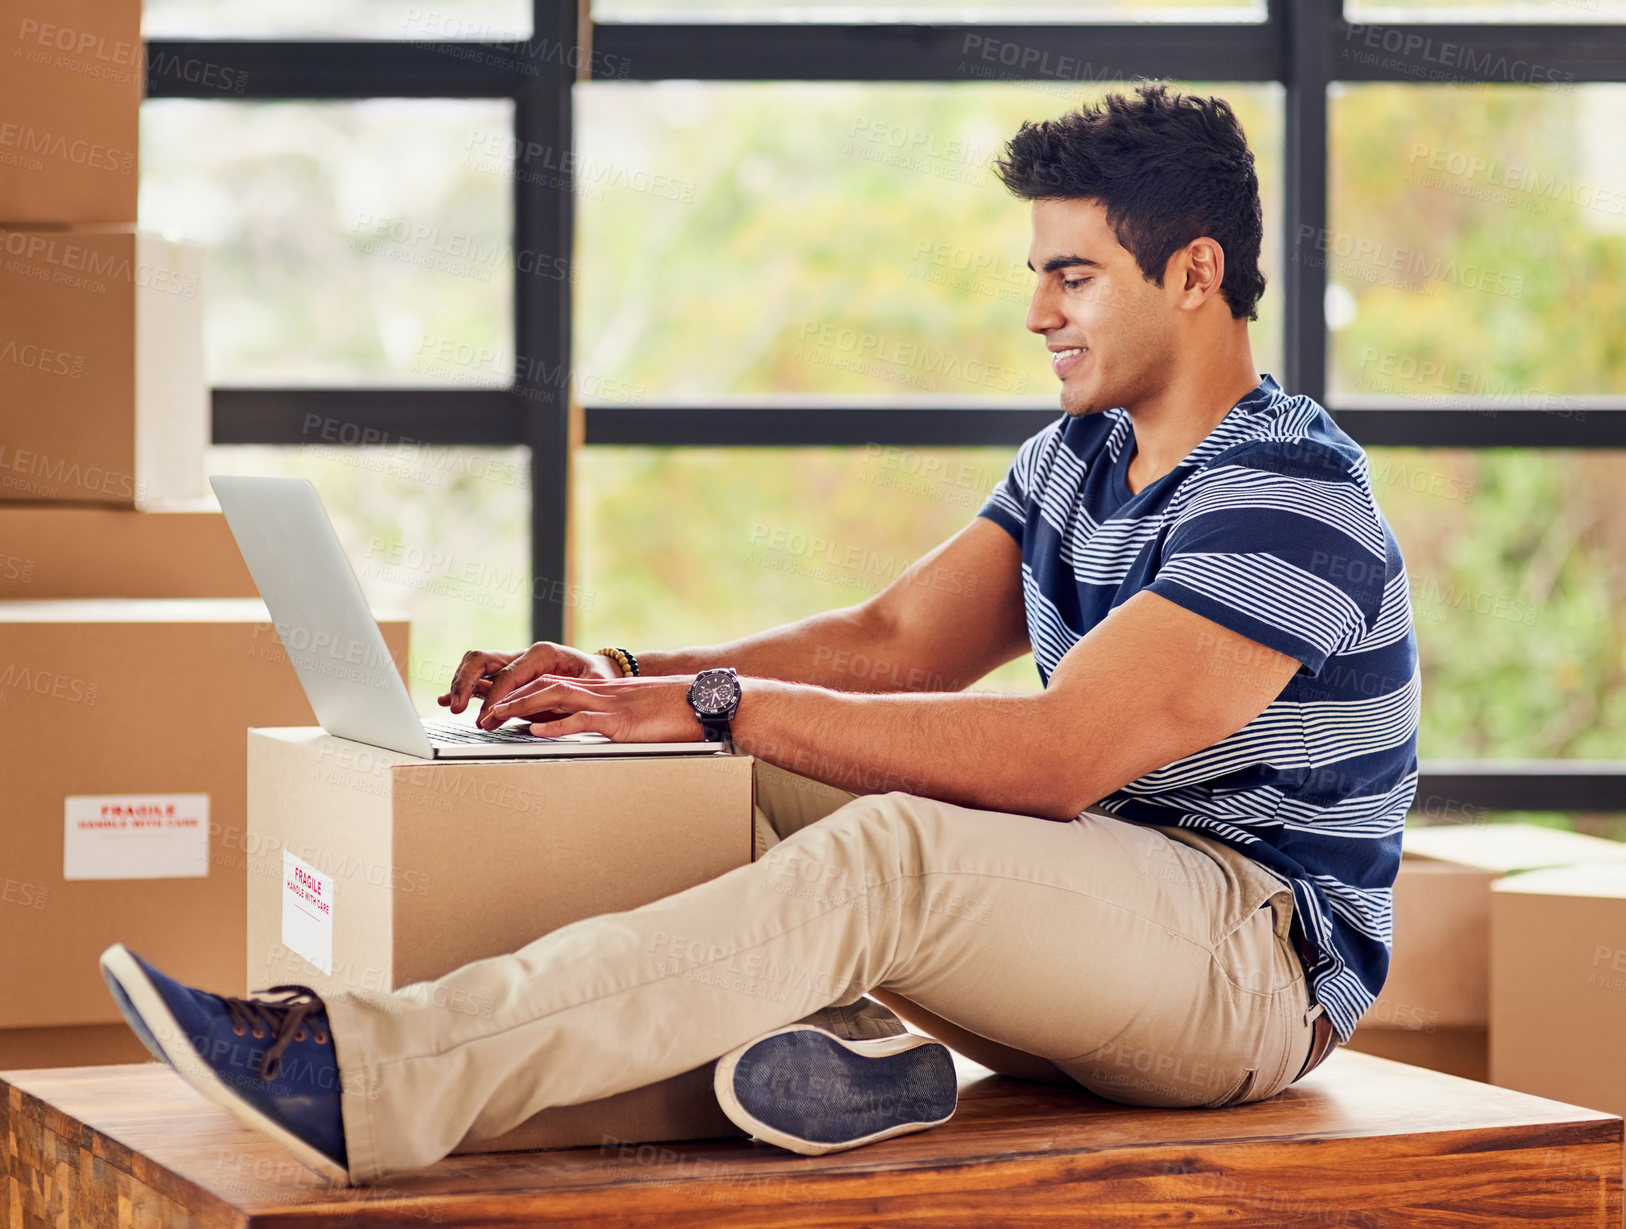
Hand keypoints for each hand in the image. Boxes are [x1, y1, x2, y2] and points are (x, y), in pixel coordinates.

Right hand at [437, 642, 620, 728]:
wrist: (603, 672)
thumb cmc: (599, 679)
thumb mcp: (593, 686)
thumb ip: (571, 695)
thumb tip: (547, 710)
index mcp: (542, 654)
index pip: (508, 674)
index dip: (495, 698)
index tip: (486, 719)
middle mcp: (524, 655)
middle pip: (482, 659)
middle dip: (466, 682)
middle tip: (457, 707)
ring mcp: (514, 664)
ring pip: (477, 664)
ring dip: (461, 683)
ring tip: (450, 705)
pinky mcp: (510, 677)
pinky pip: (481, 678)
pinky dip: (463, 687)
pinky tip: (446, 700)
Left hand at [480, 675, 706, 742]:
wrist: (708, 701)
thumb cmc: (683, 709)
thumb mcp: (645, 712)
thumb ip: (623, 717)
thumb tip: (611, 729)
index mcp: (606, 691)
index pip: (557, 683)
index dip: (527, 690)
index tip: (504, 700)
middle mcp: (603, 693)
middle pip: (547, 686)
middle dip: (514, 696)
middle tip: (487, 708)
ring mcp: (610, 705)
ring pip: (556, 698)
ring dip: (522, 707)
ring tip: (497, 716)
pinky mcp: (621, 721)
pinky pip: (582, 721)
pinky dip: (555, 725)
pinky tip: (535, 731)